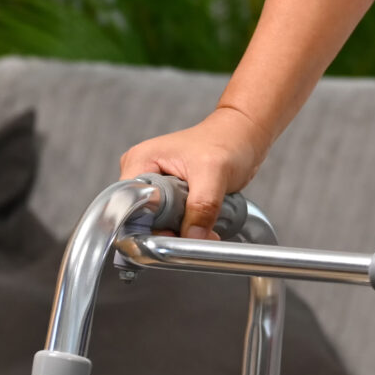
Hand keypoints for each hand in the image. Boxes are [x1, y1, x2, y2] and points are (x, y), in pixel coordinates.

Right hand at [117, 105, 271, 237]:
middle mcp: (142, 172)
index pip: (131, 204)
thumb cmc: (227, 141)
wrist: (243, 136)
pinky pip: (171, 220)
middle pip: (142, 217)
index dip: (149, 225)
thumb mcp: (215, 174)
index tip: (172, 236)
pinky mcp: (168, 194)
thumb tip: (193, 238)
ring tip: (203, 228)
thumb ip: (202, 207)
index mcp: (141, 160)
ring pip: (158, 222)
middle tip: (195, 234)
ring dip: (180, 231)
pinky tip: (202, 225)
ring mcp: (155, 184)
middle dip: (169, 231)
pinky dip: (186, 227)